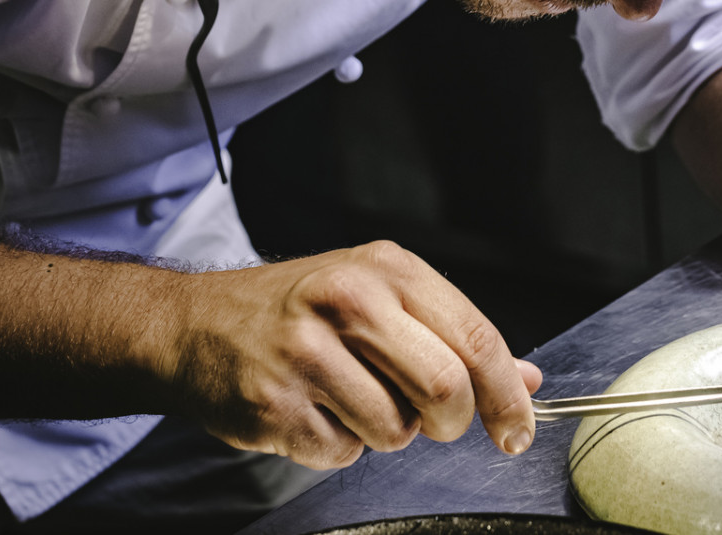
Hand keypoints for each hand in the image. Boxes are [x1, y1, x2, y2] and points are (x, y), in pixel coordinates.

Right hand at [166, 240, 541, 467]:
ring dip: (385, 432)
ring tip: (351, 399)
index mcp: (386, 268)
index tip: (517, 430)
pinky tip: (312, 411)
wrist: (194, 325)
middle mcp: (347, 302)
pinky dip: (337, 446)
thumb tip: (528, 380)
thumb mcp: (379, 295)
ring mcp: (305, 354)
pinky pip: (341, 453)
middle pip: (445, 387)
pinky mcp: (274, 405)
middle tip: (434, 422)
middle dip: (452, 422)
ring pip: (394, 430)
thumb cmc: (297, 309)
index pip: (475, 337)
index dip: (507, 394)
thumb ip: (453, 335)